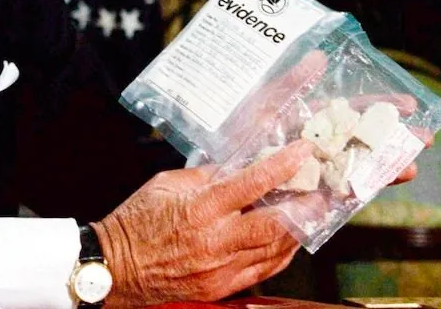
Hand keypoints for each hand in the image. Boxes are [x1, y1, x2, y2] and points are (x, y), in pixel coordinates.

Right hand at [92, 140, 316, 306]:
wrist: (115, 267)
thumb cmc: (136, 222)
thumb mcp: (168, 184)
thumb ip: (206, 176)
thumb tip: (238, 167)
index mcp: (201, 209)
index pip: (253, 183)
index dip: (283, 165)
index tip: (303, 152)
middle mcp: (215, 241)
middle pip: (277, 225)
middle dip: (307, 206)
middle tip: (324, 190)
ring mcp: (220, 269)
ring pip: (276, 250)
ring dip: (298, 230)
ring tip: (311, 212)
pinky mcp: (221, 288)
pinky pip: (263, 270)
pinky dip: (280, 253)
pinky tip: (287, 240)